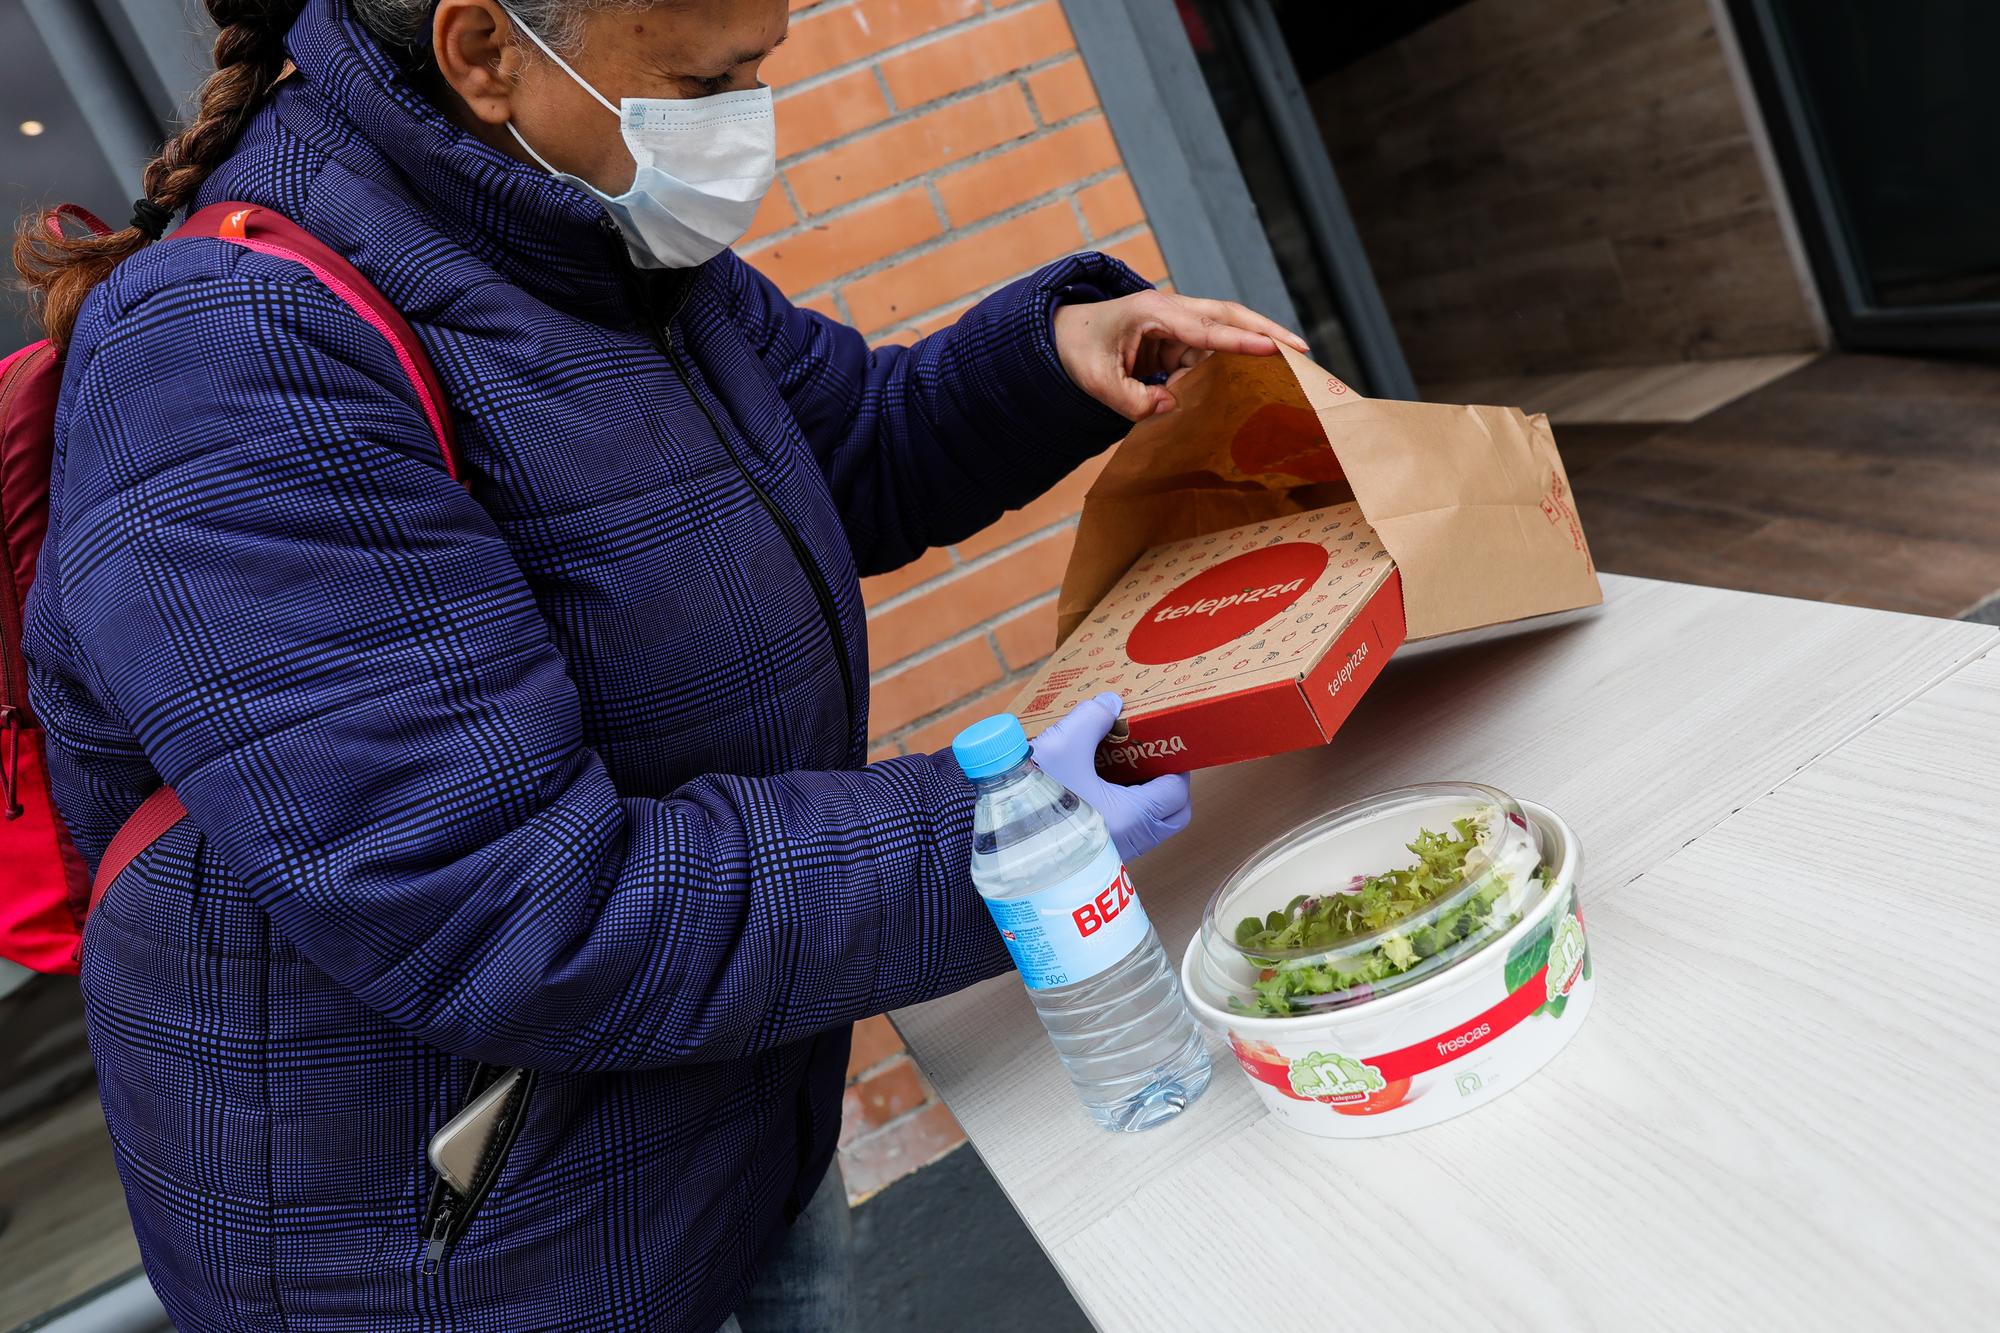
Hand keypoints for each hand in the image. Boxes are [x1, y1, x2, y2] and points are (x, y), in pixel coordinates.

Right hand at [1031, 693, 1191, 861]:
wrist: (997, 842)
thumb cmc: (1031, 799)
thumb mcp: (1061, 746)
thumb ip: (1090, 718)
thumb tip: (1109, 705)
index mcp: (1132, 816)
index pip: (1177, 790)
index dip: (1176, 763)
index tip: (1165, 744)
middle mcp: (1129, 841)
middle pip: (1172, 815)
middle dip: (1169, 785)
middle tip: (1151, 759)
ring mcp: (1112, 854)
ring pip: (1149, 827)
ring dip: (1145, 799)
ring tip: (1122, 769)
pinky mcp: (1093, 858)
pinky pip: (1125, 834)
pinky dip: (1123, 811)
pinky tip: (1097, 787)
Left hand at [1053, 291, 1308, 421]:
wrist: (1062, 335)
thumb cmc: (1078, 352)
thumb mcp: (1095, 382)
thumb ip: (1130, 399)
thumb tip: (1170, 408)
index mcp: (1153, 313)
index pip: (1206, 329)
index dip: (1241, 342)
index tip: (1276, 350)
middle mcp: (1171, 311)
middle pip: (1229, 316)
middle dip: (1267, 331)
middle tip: (1303, 350)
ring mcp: (1176, 323)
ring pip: (1225, 331)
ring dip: (1255, 345)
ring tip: (1292, 364)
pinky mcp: (1177, 338)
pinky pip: (1211, 348)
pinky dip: (1233, 360)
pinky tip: (1254, 377)